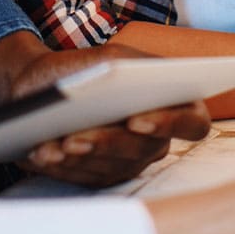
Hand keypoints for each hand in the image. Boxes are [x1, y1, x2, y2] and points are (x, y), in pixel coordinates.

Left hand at [0, 32, 209, 187]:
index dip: (170, 123)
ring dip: (80, 156)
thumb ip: (123, 65)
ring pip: (112, 166)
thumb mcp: (105, 56)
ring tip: (53, 145)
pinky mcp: (103, 176)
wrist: (43, 86)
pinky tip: (41, 154)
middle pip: (143, 149)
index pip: (193, 121)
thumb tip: (124, 81)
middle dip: (107, 142)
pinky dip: (62, 166)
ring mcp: (131, 161)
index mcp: (172, 102)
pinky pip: (87, 177)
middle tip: (75, 137)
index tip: (137, 118)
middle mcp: (157, 138)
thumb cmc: (81, 67)